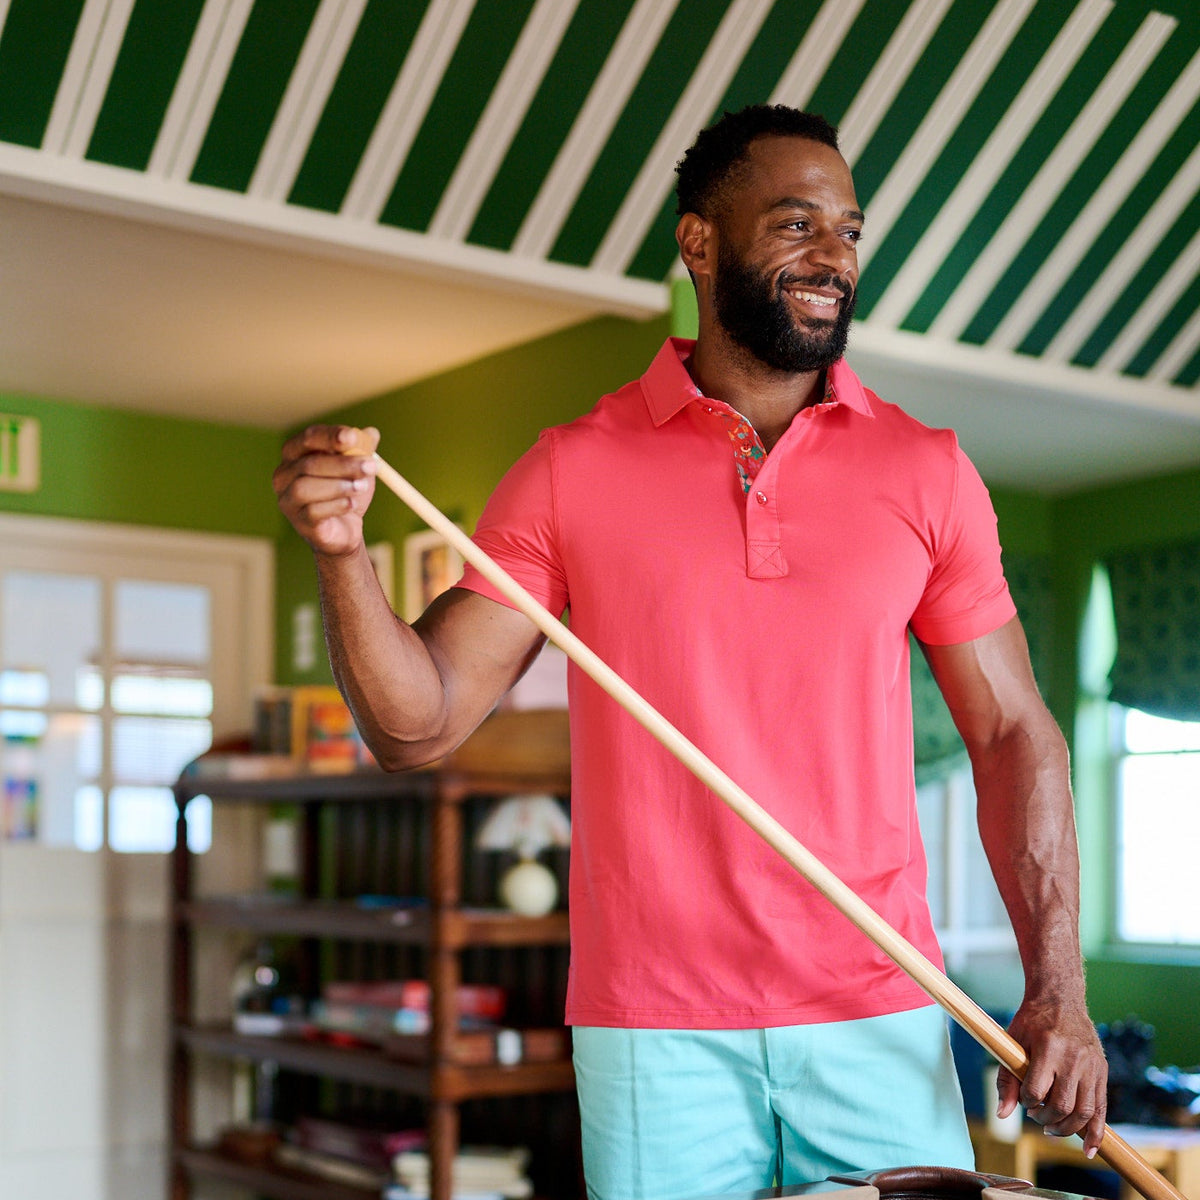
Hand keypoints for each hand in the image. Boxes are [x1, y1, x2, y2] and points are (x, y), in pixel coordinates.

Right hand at [273, 425, 379, 555]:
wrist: (346, 527)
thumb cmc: (346, 491)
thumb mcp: (357, 467)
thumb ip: (363, 449)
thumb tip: (371, 433)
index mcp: (296, 453)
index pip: (309, 438)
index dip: (330, 436)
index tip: (352, 437)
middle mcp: (284, 474)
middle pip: (309, 464)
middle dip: (343, 464)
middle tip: (370, 466)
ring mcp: (288, 499)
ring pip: (306, 487)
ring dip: (339, 486)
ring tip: (361, 487)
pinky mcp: (298, 521)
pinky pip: (313, 511)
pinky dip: (336, 505)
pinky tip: (351, 505)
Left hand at [996, 997, 1107, 1157]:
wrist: (1061, 999)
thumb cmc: (1032, 1021)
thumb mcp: (1013, 1041)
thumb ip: (1007, 1078)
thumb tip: (1001, 1114)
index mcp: (1048, 1048)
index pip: (1036, 1091)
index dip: (1027, 1102)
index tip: (1024, 1101)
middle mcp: (1073, 1059)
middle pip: (1062, 1106)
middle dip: (1045, 1119)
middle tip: (1036, 1117)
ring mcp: (1091, 1066)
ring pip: (1084, 1112)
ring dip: (1067, 1129)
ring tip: (1052, 1128)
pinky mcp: (1102, 1072)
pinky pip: (1102, 1109)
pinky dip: (1096, 1132)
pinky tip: (1088, 1148)